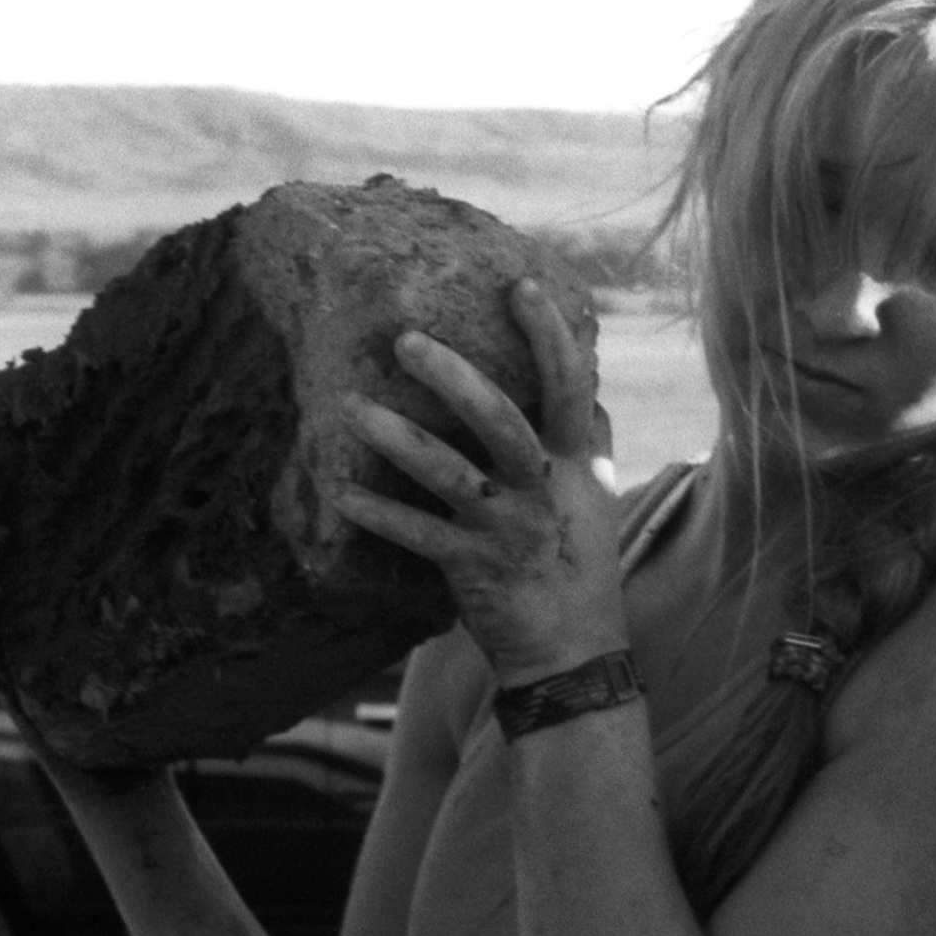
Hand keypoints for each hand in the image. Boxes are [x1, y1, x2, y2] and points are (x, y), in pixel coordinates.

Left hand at [328, 278, 629, 685]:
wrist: (572, 649)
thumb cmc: (579, 563)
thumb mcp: (597, 496)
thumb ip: (591, 443)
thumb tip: (593, 392)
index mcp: (576, 461)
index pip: (569, 384)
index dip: (549, 334)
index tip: (520, 285)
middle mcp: (543, 488)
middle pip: (500, 419)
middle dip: (453, 376)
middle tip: (405, 338)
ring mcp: (505, 528)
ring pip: (447, 473)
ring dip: (396, 439)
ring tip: (350, 407)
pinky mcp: (471, 567)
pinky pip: (416, 534)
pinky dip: (377, 513)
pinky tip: (338, 490)